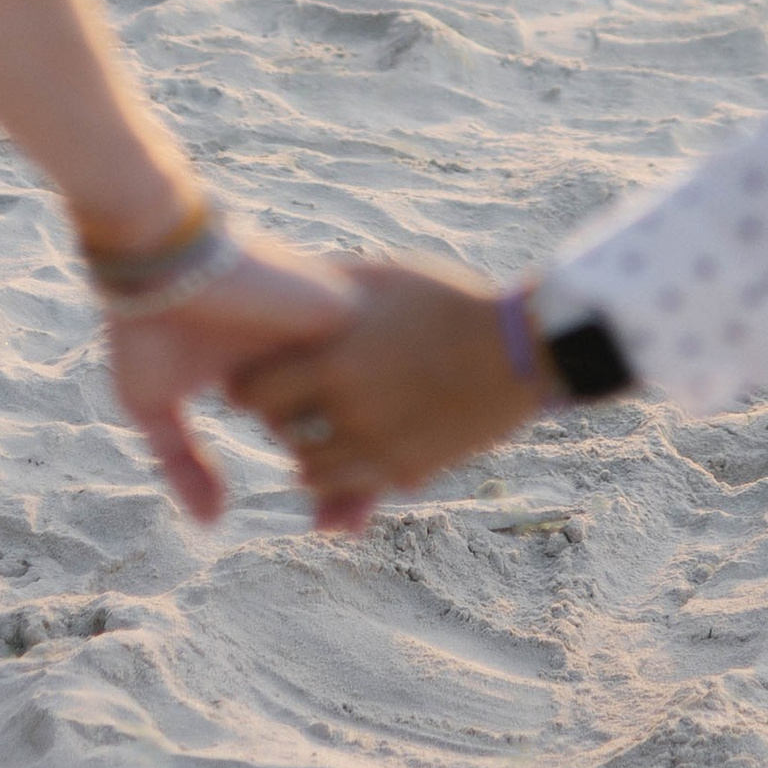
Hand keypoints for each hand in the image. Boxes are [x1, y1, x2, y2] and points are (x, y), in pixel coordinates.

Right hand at [106, 232, 355, 521]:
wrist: (157, 262)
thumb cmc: (148, 326)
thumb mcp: (153, 405)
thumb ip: (184, 463)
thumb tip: (213, 524)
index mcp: (270, 372)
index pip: (313, 431)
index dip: (329, 482)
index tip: (332, 527)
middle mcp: (304, 355)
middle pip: (351, 425)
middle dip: (359, 480)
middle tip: (347, 530)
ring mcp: (324, 334)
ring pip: (368, 403)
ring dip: (372, 457)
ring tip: (356, 514)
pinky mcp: (340, 313)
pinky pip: (380, 371)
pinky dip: (380, 416)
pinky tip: (383, 464)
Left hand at [236, 259, 537, 524]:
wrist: (519, 350)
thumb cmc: (449, 302)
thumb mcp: (386, 279)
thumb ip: (328, 283)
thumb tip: (282, 277)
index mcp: (337, 361)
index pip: (253, 392)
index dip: (249, 383)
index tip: (257, 374)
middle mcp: (352, 413)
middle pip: (279, 432)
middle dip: (277, 417)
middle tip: (287, 401)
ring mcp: (380, 449)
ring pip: (310, 472)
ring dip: (308, 452)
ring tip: (320, 429)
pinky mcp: (408, 472)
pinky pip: (355, 490)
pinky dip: (344, 478)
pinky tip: (352, 450)